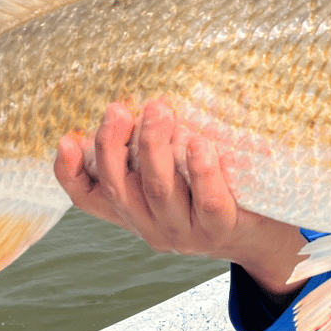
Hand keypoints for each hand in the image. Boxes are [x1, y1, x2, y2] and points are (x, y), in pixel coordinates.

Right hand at [54, 99, 306, 293]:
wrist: (266, 239)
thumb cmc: (219, 194)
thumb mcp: (179, 175)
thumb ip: (157, 149)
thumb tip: (146, 91)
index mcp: (137, 212)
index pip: (90, 198)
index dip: (70, 173)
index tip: (64, 140)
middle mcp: (153, 226)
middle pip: (121, 189)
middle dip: (113, 146)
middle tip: (118, 109)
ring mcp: (186, 233)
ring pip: (159, 191)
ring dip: (153, 148)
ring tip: (158, 110)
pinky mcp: (221, 230)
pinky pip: (207, 202)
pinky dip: (201, 173)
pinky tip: (198, 144)